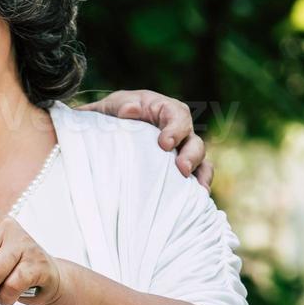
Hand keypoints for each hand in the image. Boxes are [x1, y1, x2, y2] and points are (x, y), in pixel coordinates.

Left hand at [79, 89, 211, 186]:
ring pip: (200, 160)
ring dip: (199, 173)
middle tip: (181, 168)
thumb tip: (129, 110)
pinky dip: (199, 185)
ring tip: (197, 188)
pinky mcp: (178, 167)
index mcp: (164, 110)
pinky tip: (197, 198)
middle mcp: (178, 130)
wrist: (104, 131)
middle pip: (193, 140)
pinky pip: (196, 175)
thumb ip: (120, 106)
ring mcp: (181, 149)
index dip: (176, 129)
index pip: (178, 116)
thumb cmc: (112, 115)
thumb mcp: (112, 106)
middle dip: (191, 155)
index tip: (164, 144)